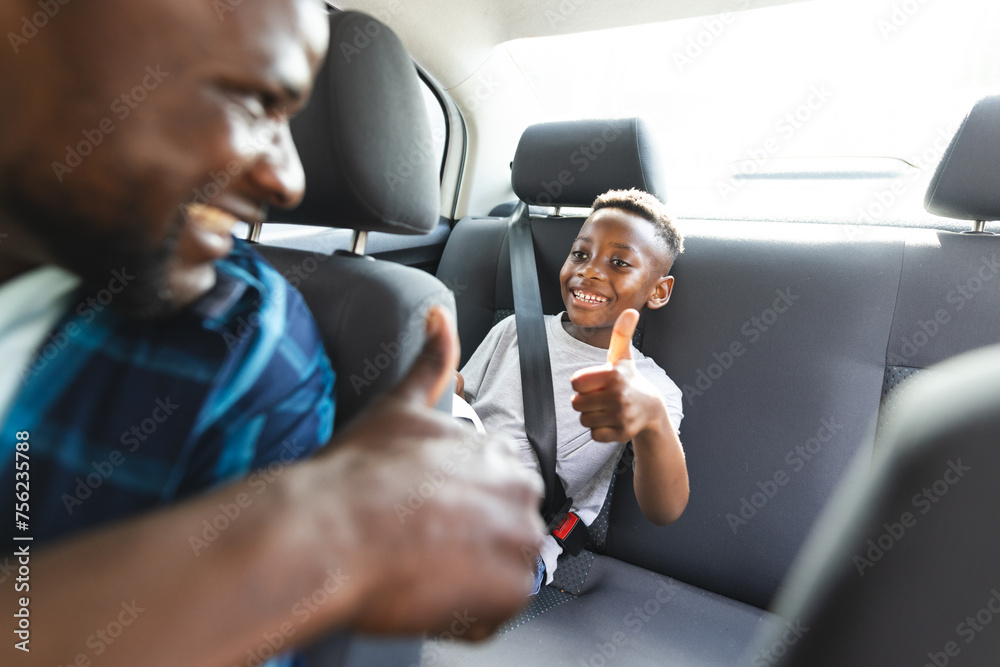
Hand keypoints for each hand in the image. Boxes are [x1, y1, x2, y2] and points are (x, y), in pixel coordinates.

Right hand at [320, 306, 543, 638]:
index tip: (424, 518)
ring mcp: (518, 544)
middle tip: (418, 547)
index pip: (493, 491)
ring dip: (466, 579)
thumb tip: (439, 315)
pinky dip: (464, 614)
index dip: (454, 510)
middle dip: (467, 544)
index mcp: (498, 453)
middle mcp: (520, 494)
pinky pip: (494, 614)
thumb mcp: (400, 406)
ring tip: (418, 570)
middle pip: (501, 531)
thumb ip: (430, 360)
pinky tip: (426, 595)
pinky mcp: (508, 593)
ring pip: (500, 572)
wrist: (331, 530)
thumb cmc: (357, 472)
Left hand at [570, 309, 668, 442]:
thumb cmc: (629, 379)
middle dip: (585, 401)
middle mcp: (618, 396)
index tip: (596, 382)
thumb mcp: (623, 357)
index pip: (575, 383)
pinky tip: (612, 421)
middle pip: (577, 403)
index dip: (582, 383)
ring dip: (591, 415)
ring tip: (606, 408)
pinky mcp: (621, 434)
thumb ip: (621, 334)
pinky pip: (594, 434)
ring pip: (584, 420)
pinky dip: (600, 430)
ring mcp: (621, 416)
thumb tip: (630, 310)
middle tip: (601, 397)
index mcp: (614, 375)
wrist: (651, 408)